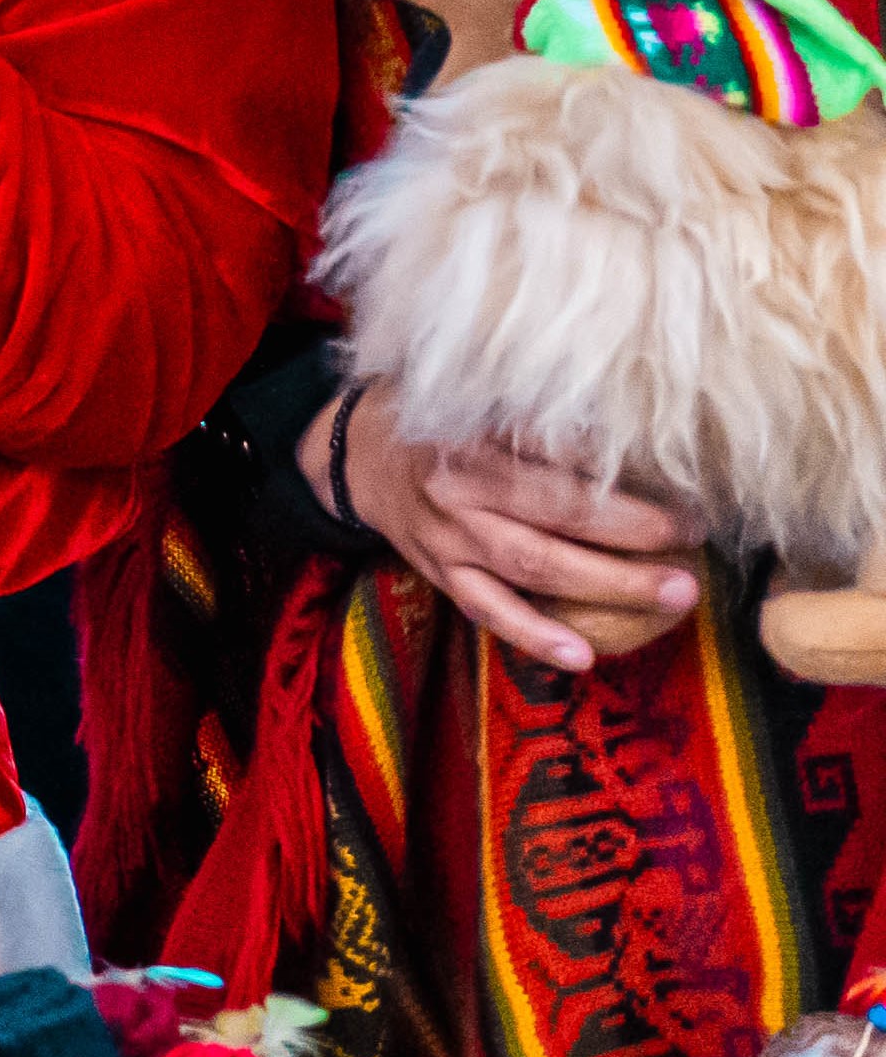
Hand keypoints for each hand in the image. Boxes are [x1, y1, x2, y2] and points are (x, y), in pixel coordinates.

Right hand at [333, 379, 701, 668]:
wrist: (360, 456)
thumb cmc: (447, 423)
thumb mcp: (485, 399)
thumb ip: (546, 415)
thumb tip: (645, 427)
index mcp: (480, 433)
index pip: (564, 452)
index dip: (628, 471)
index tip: (686, 482)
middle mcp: (462, 484)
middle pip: (559, 511)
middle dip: (636, 529)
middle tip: (697, 537)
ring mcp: (448, 534)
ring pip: (533, 565)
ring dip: (611, 584)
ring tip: (677, 593)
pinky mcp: (440, 573)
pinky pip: (489, 611)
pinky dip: (534, 635)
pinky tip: (582, 657)